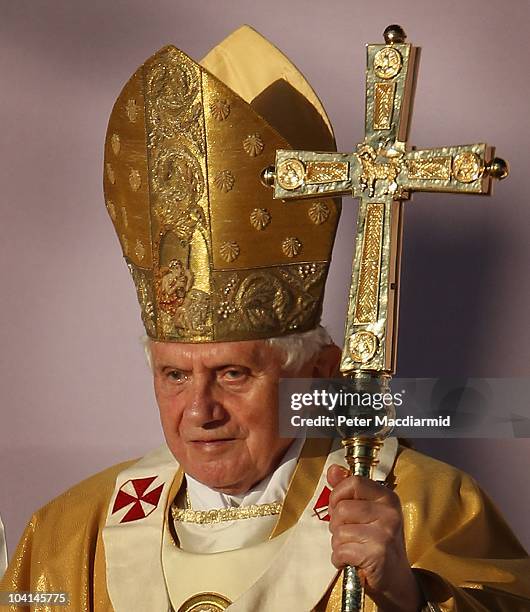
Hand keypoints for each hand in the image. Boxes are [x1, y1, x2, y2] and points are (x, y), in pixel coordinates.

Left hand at [327, 464, 422, 611]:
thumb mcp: (366, 512)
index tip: (339, 507)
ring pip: (339, 530)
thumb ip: (348, 490)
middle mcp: (389, 512)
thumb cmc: (377, 543)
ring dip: (339, 543)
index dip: (338, 495)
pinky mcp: (377, 554)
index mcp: (387, 497)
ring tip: (353, 548)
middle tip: (350, 535)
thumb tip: (332, 469)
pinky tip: (351, 561)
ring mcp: (384, 533)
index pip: (353, 482)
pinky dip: (339, 559)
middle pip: (342, 508)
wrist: (397, 581)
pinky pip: (341, 550)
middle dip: (337, 524)